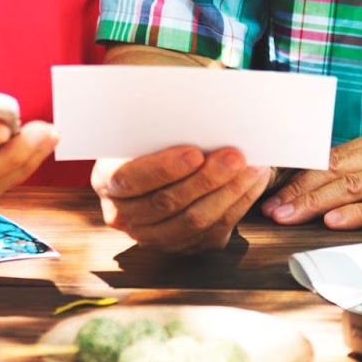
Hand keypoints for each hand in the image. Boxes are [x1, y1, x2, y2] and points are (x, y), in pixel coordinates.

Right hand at [92, 144, 271, 252]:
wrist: (157, 165)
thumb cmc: (153, 138)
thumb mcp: (144, 129)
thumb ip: (159, 128)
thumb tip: (195, 115)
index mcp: (107, 180)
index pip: (131, 179)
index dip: (163, 168)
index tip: (194, 153)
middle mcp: (124, 215)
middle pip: (167, 202)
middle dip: (206, 179)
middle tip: (235, 156)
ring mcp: (153, 237)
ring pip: (194, 221)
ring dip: (229, 193)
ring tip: (253, 167)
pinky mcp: (183, 246)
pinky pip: (214, 232)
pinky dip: (239, 205)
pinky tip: (254, 182)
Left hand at [262, 120, 361, 229]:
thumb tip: (342, 170)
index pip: (332, 157)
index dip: (301, 174)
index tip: (274, 189)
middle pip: (334, 171)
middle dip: (298, 189)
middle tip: (270, 208)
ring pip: (352, 186)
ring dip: (316, 202)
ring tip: (290, 216)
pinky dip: (358, 213)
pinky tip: (335, 221)